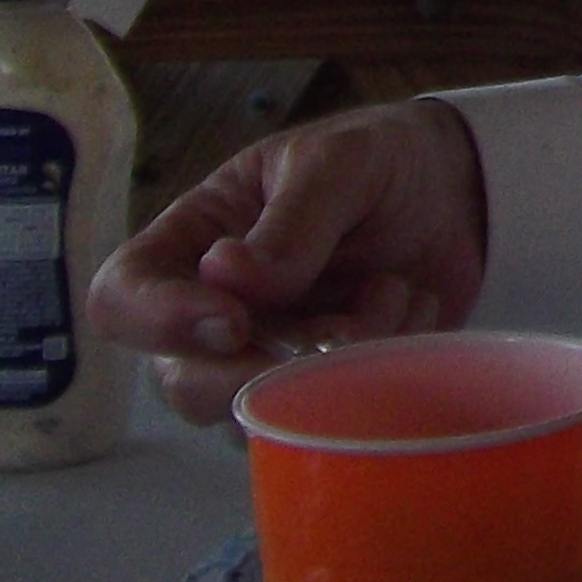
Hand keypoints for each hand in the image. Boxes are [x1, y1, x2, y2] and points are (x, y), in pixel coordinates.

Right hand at [86, 100, 488, 424]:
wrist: (460, 193)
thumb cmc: (378, 162)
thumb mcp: (340, 162)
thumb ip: (291, 219)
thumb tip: (224, 277)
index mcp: (195, 241)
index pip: (122, 298)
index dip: (159, 321)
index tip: (232, 321)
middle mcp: (216, 309)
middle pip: (182, 381)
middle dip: (258, 371)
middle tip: (336, 334)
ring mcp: (269, 356)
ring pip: (255, 413)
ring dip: (333, 368)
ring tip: (392, 292)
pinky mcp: (321, 389)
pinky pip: (325, 418)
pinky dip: (379, 371)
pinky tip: (414, 308)